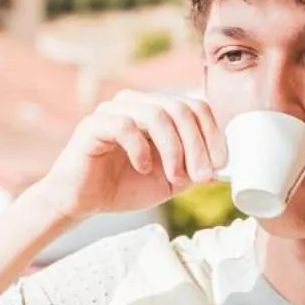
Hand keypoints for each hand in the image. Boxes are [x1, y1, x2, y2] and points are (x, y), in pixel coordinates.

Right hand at [24, 90, 224, 221]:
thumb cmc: (123, 186)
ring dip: (174, 151)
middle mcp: (136, 103)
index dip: (212, 133)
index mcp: (156, 109)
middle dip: (197, 145)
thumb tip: (221, 162)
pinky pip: (125, 127)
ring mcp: (113, 110)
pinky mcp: (93, 124)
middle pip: (180, 108)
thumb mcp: (170, 179)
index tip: (220, 164)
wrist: (82, 201)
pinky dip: (141, 150)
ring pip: (157, 115)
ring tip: (174, 178)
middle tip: (201, 176)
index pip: (194, 106)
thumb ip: (193, 166)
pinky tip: (142, 168)